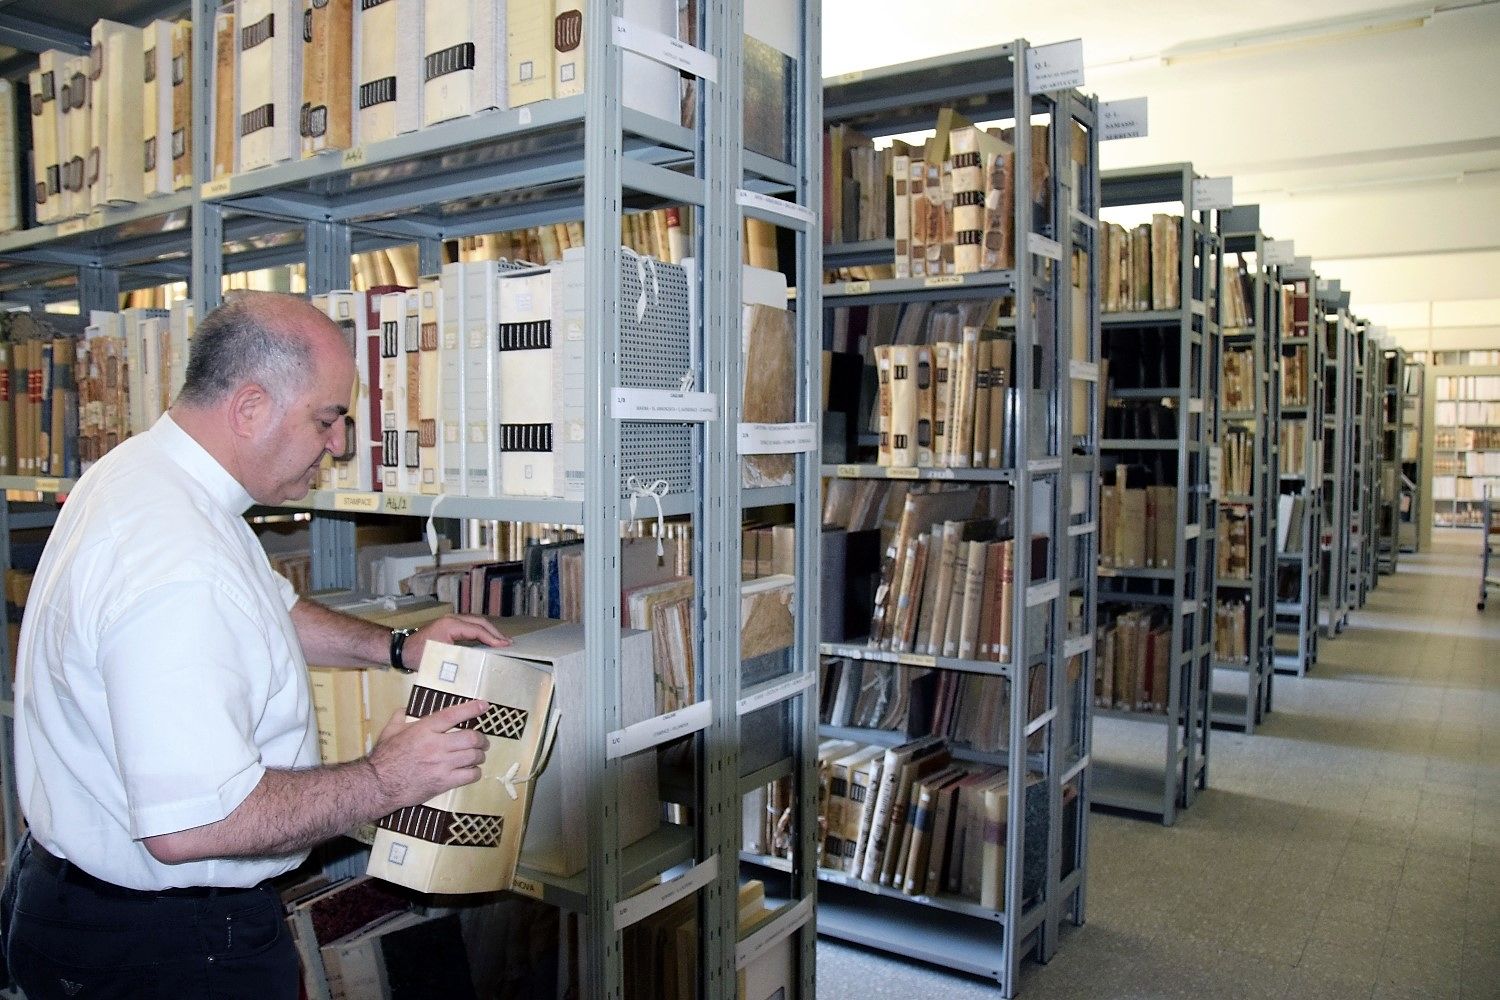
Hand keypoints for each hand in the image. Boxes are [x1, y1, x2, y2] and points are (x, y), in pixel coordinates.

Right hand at [367, 698, 490, 810]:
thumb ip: (400, 717)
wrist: (379, 785)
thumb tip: (406, 709)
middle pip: (471, 737)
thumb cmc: (384, 758)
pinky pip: (469, 775)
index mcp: (424, 729)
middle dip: (481, 739)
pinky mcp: (443, 782)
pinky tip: (471, 771)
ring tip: (478, 756)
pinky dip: (475, 772)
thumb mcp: (390, 731)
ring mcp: (441, 765)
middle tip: (482, 742)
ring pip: (473, 756)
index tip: (484, 706)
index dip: (471, 709)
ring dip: (479, 756)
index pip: (453, 715)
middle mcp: (436, 745)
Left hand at [404, 615, 509, 670]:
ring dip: (489, 631)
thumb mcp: (439, 658)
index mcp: (451, 625)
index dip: (492, 638)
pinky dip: (481, 632)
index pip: (477, 630)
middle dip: (495, 632)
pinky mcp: (450, 626)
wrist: (401, 650)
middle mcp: (452, 620)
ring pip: (476, 622)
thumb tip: (477, 665)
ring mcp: (451, 621)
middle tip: (508, 643)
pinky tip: (487, 640)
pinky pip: (470, 626)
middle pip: (479, 622)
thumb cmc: (417, 655)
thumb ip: (458, 659)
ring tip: (501, 641)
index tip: (504, 645)